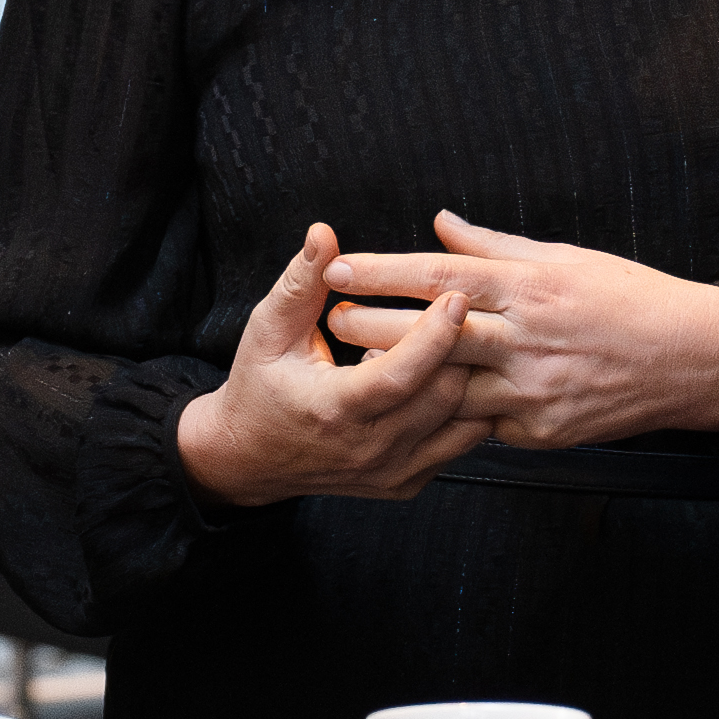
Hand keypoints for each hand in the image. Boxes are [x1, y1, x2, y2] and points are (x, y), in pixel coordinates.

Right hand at [176, 223, 500, 508]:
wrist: (250, 458)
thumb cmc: (259, 386)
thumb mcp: (268, 330)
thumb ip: (300, 283)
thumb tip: (323, 235)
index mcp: (333, 410)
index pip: (399, 376)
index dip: (434, 336)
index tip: (456, 297)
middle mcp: (368, 449)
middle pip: (442, 397)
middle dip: (461, 351)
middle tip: (465, 312)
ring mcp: (391, 473)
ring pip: (460, 424)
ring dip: (469, 380)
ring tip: (461, 343)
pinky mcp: (405, 483)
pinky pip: (458, 444)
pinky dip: (465, 409)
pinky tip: (452, 377)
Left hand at [320, 212, 718, 449]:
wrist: (693, 359)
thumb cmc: (631, 299)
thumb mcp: (565, 258)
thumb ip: (495, 246)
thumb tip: (440, 224)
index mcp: (530, 286)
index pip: (440, 276)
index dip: (384, 272)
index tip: (339, 269)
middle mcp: (527, 337)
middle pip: (431, 335)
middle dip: (372, 328)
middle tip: (328, 323)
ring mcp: (533, 390)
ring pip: (449, 388)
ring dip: (401, 381)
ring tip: (359, 372)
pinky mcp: (543, 430)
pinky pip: (484, 424)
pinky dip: (457, 413)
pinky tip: (425, 409)